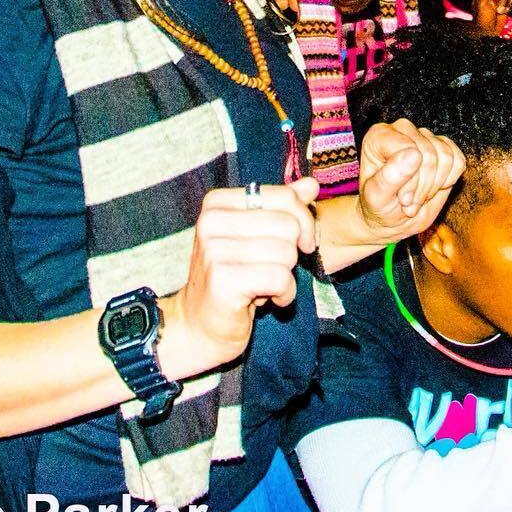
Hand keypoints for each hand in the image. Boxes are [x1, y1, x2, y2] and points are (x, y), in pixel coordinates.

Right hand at [165, 178, 319, 374]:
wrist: (199, 327)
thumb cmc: (234, 278)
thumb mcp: (258, 236)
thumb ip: (283, 207)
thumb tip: (312, 184)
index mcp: (218, 203)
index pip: (284, 196)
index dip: (302, 221)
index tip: (296, 242)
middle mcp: (211, 221)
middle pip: (289, 225)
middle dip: (291, 252)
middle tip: (270, 268)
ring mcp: (214, 251)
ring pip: (287, 252)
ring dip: (286, 275)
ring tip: (263, 284)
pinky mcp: (222, 281)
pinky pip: (281, 278)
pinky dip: (285, 293)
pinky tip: (268, 300)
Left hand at [357, 119, 464, 240]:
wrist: (392, 219)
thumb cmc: (379, 206)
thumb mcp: (377, 198)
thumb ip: (390, 177)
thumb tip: (414, 154)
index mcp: (380, 135)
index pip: (408, 149)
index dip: (411, 180)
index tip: (403, 199)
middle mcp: (403, 130)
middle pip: (429, 155)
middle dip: (423, 187)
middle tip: (410, 202)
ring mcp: (425, 137)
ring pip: (446, 157)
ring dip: (435, 185)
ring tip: (419, 196)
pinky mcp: (444, 148)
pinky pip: (458, 161)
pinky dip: (449, 180)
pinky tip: (434, 187)